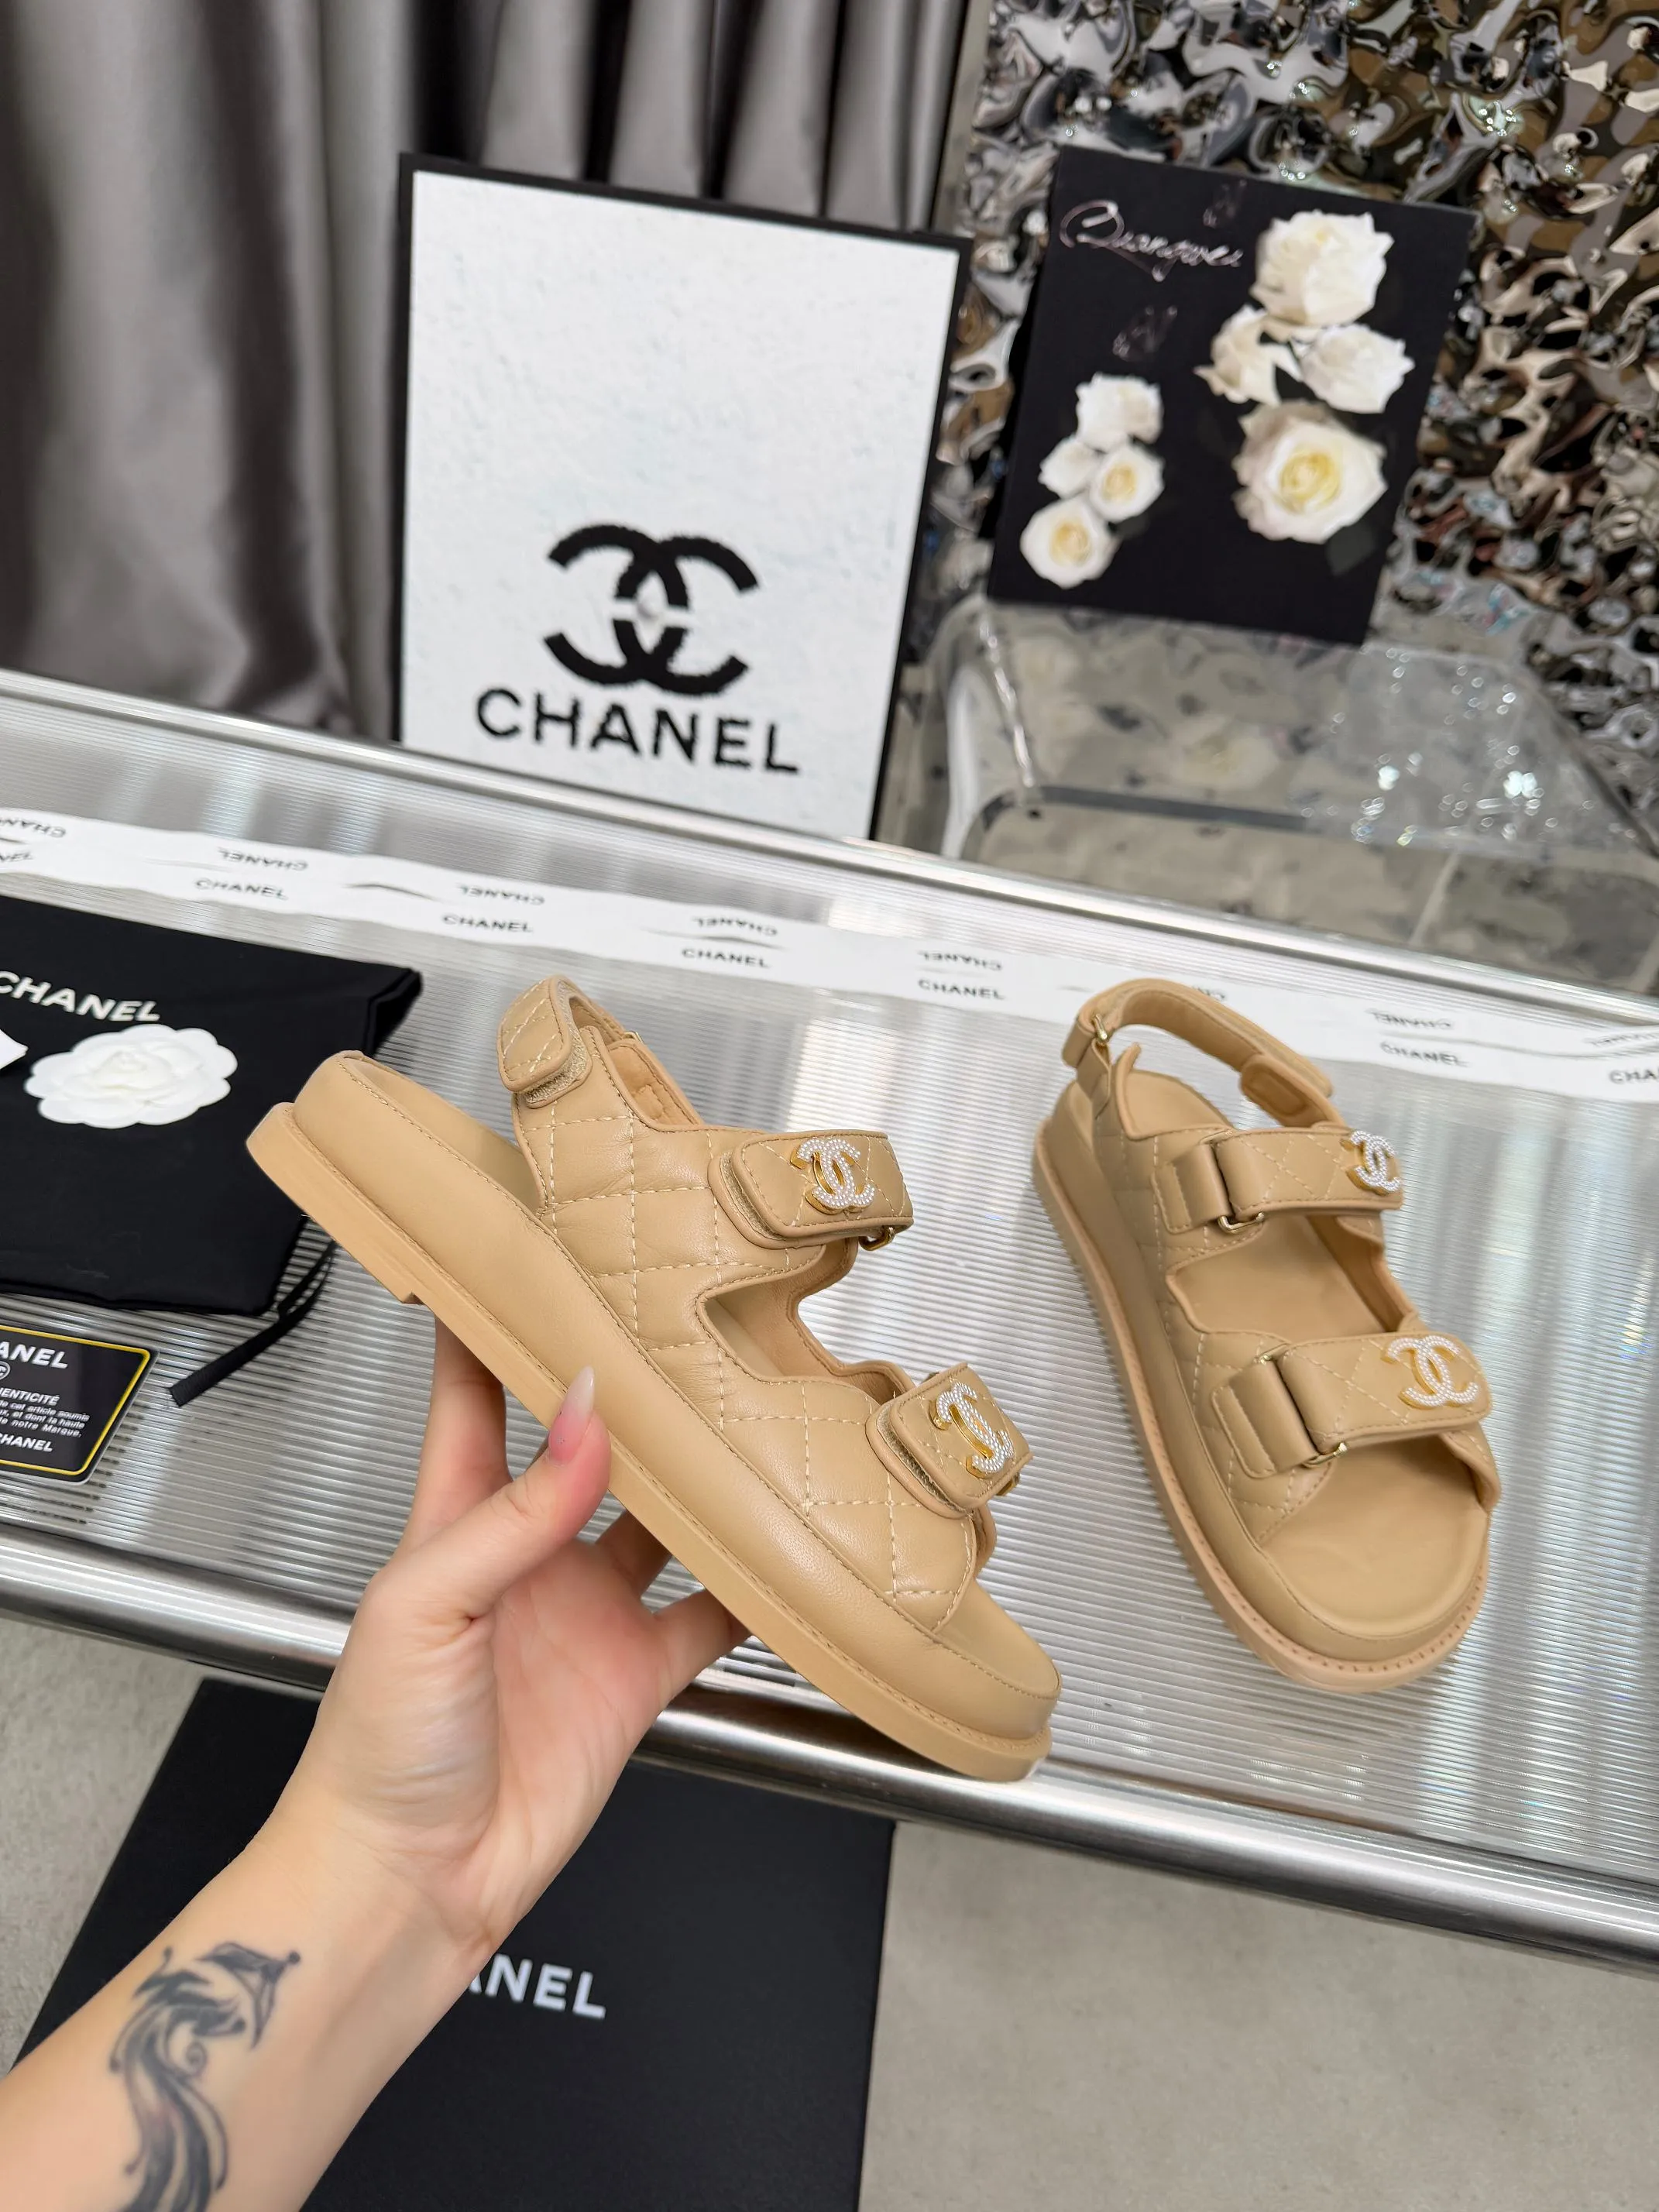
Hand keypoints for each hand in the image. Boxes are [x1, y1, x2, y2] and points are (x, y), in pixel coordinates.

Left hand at [262, 1321, 739, 1970]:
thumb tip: (590, 1413)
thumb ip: (515, 1509)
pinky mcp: (632, 1677)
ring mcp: (584, 1613)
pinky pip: (708, 1617)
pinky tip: (786, 1552)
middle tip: (689, 1327)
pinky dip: (753, 1588)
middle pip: (592, 1444)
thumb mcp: (425, 1604)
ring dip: (706, 1477)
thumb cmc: (374, 1749)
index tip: (533, 1249)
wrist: (407, 1885)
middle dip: (637, 1388)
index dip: (497, 1319)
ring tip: (757, 1419)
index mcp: (454, 1517)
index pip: (476, 1391)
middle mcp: (526, 1552)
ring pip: (663, 1518)